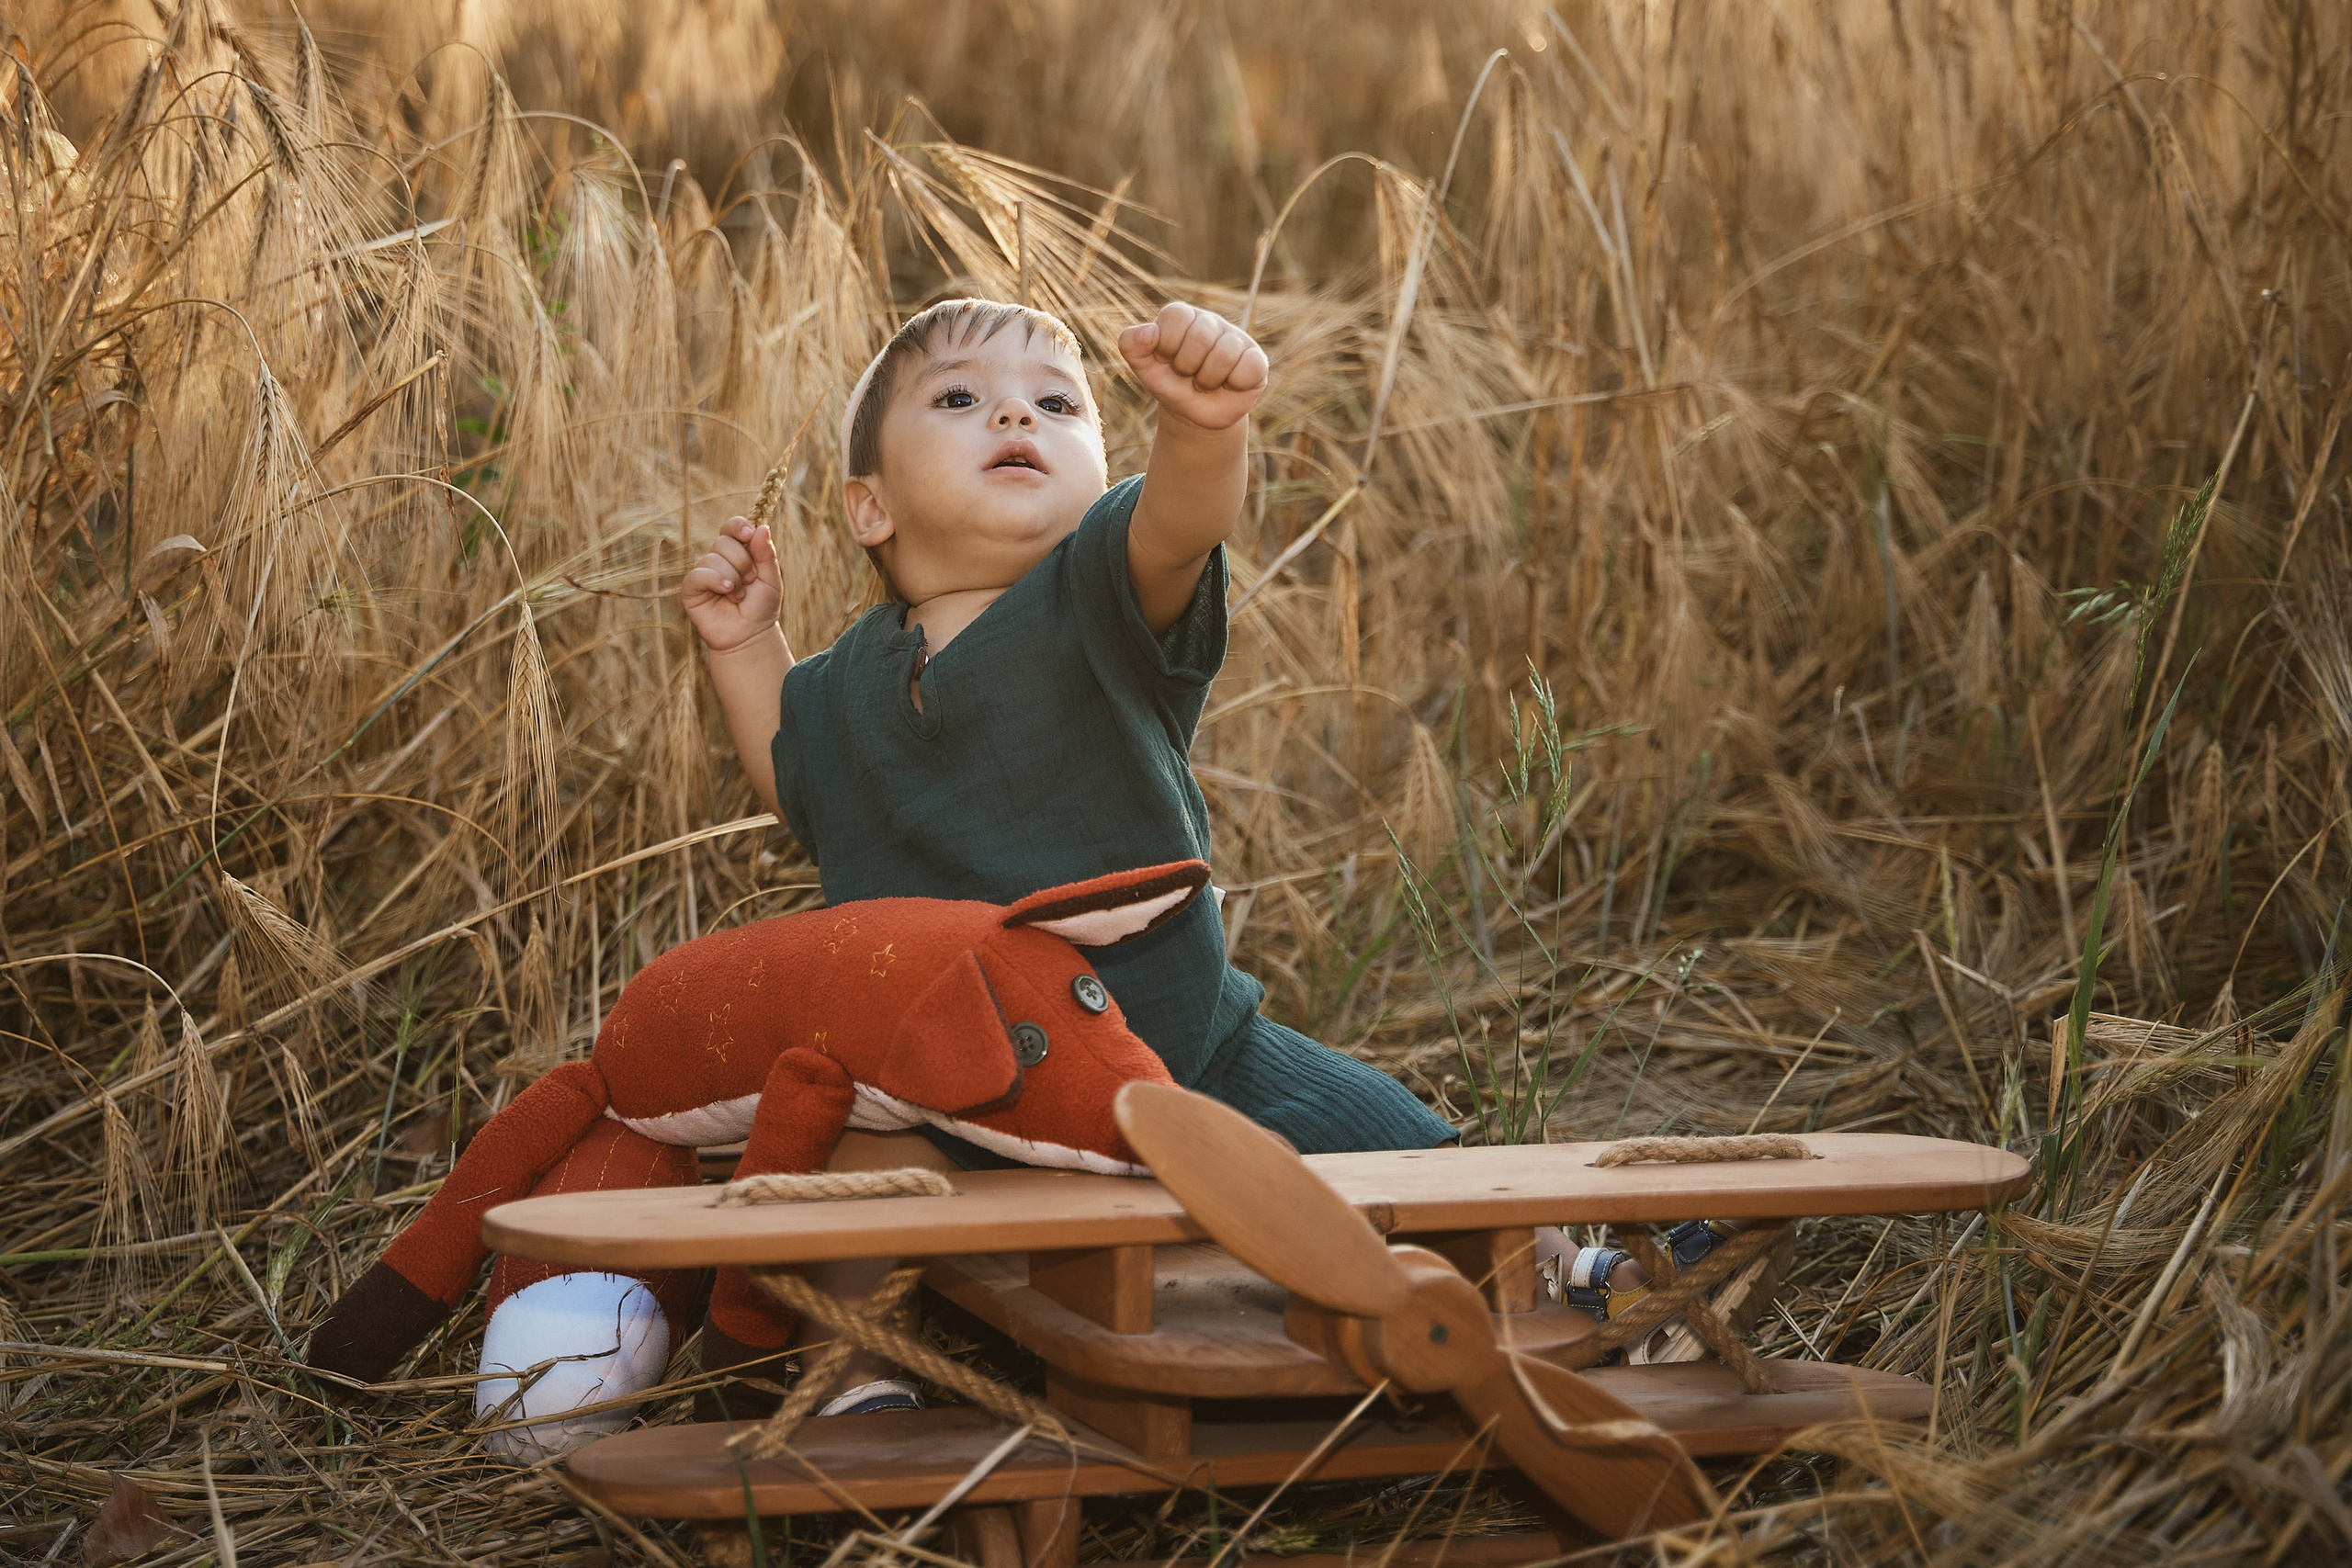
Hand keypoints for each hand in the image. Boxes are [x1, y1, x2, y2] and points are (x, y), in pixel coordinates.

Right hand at [682, 516, 781, 653]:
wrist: (750, 636)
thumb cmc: (761, 608)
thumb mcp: (771, 580)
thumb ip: (766, 555)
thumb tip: (761, 528)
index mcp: (737, 552)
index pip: (731, 527)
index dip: (738, 526)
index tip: (748, 533)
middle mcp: (717, 559)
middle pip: (724, 542)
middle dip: (743, 562)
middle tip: (750, 581)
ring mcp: (703, 573)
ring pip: (713, 558)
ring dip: (733, 578)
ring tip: (739, 596)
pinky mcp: (691, 589)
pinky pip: (699, 574)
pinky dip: (716, 580)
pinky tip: (727, 591)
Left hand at [1118, 302, 1267, 431]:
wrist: (1194, 415)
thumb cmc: (1170, 385)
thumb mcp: (1144, 368)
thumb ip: (1132, 345)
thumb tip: (1148, 332)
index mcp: (1184, 317)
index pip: (1175, 316)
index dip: (1167, 346)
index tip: (1166, 360)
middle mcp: (1211, 322)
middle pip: (1201, 335)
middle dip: (1187, 366)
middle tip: (1187, 375)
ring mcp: (1236, 339)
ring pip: (1225, 353)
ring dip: (1208, 379)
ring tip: (1204, 383)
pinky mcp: (1256, 360)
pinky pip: (1249, 366)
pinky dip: (1234, 383)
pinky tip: (1229, 385)